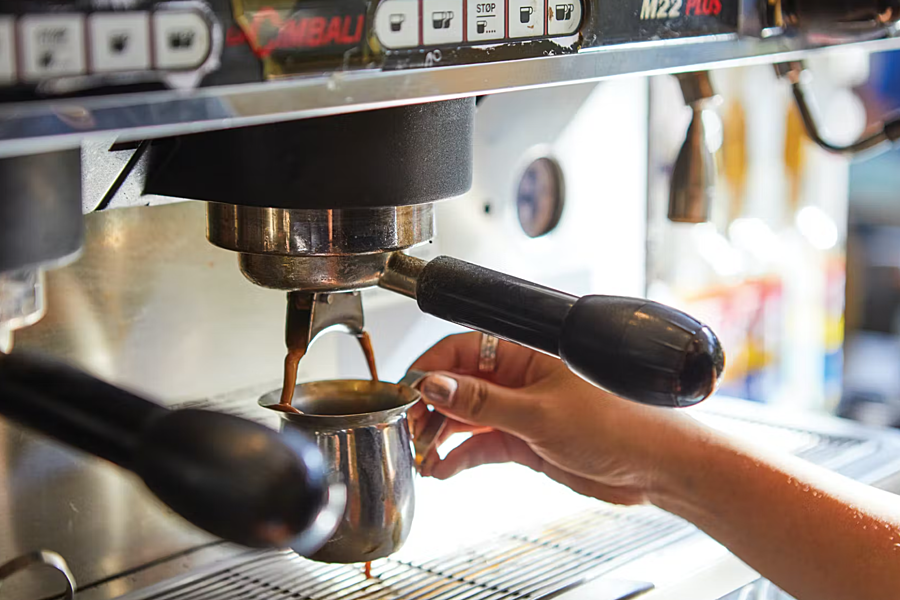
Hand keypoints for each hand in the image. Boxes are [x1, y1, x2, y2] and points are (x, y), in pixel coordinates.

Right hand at [407, 332, 706, 505]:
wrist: (659, 467)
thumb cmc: (622, 423)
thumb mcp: (541, 413)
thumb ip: (483, 402)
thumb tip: (435, 384)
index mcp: (527, 352)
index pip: (463, 349)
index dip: (431, 369)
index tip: (407, 393)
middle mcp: (521, 377)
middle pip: (459, 384)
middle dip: (431, 408)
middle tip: (410, 431)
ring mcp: (522, 410)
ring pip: (467, 416)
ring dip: (442, 435)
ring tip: (423, 454)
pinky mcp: (527, 441)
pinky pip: (482, 444)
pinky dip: (461, 457)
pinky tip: (444, 469)